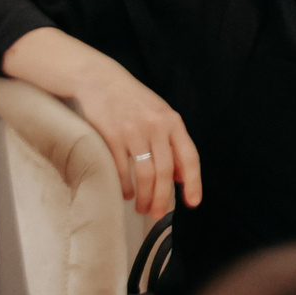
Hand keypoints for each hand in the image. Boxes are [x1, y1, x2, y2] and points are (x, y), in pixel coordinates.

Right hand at [70, 56, 201, 218]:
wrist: (101, 80)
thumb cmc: (133, 101)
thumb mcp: (160, 115)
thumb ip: (172, 142)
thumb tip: (181, 175)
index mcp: (173, 122)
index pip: (189, 157)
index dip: (193, 182)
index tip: (193, 203)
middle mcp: (156, 127)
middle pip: (165, 171)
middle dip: (162, 198)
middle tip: (157, 214)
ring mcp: (133, 131)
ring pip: (144, 174)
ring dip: (143, 196)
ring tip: (141, 207)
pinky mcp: (111, 136)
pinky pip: (120, 169)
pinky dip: (123, 186)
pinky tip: (125, 194)